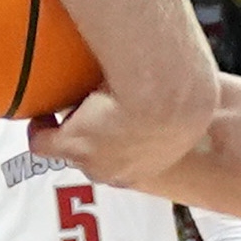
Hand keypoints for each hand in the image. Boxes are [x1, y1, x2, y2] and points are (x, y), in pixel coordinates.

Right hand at [29, 77, 211, 187]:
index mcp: (155, 162)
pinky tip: (41, 111)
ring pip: (73, 152)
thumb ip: (188, 93)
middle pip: (102, 160)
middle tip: (94, 110)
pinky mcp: (73, 145)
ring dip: (70, 130)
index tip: (121, 117)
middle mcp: (125, 171)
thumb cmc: (190, 91)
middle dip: (96, 140)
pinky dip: (40, 128)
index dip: (124, 139)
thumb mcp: (193, 97)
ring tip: (67, 106)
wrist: (168, 96)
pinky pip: (44, 142)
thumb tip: (201, 70)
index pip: (132, 159)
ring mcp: (97, 161)